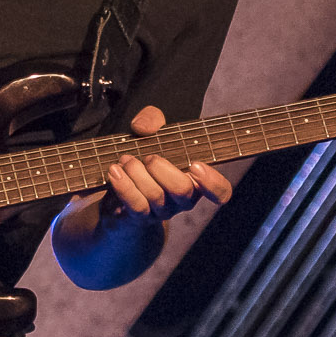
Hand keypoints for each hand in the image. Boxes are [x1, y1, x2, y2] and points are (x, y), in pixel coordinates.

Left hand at [97, 105, 231, 227]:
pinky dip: (124, 185)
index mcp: (196, 180)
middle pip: (183, 190)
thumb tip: (143, 127)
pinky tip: (115, 171)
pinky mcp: (139, 217)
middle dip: (162, 169)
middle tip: (148, 157)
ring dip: (137, 172)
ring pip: (155, 195)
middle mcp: (183, 199)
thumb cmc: (144, 159)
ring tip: (125, 159)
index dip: (213, 182)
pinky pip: (135, 205)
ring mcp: (162, 211)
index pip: (220, 192)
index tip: (196, 166)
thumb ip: (152, 119)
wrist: (118, 191)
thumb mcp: (151, 132)